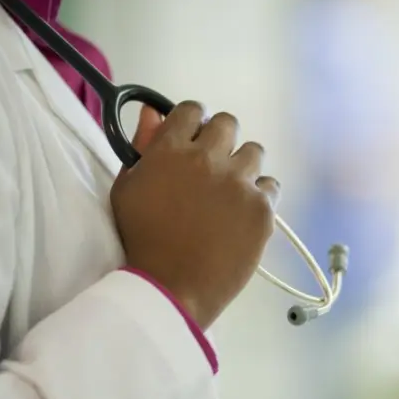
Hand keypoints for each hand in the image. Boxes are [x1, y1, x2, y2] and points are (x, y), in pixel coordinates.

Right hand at [111, 101, 279, 329]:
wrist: (172, 288)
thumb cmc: (142, 239)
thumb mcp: (127, 190)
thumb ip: (141, 147)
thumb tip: (152, 112)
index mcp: (172, 150)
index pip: (192, 110)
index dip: (192, 124)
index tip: (192, 142)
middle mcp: (210, 158)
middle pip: (228, 123)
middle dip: (219, 140)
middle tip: (211, 169)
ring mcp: (240, 182)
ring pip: (254, 152)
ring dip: (241, 167)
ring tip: (230, 194)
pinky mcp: (263, 207)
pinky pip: (271, 185)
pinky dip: (259, 196)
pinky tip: (244, 213)